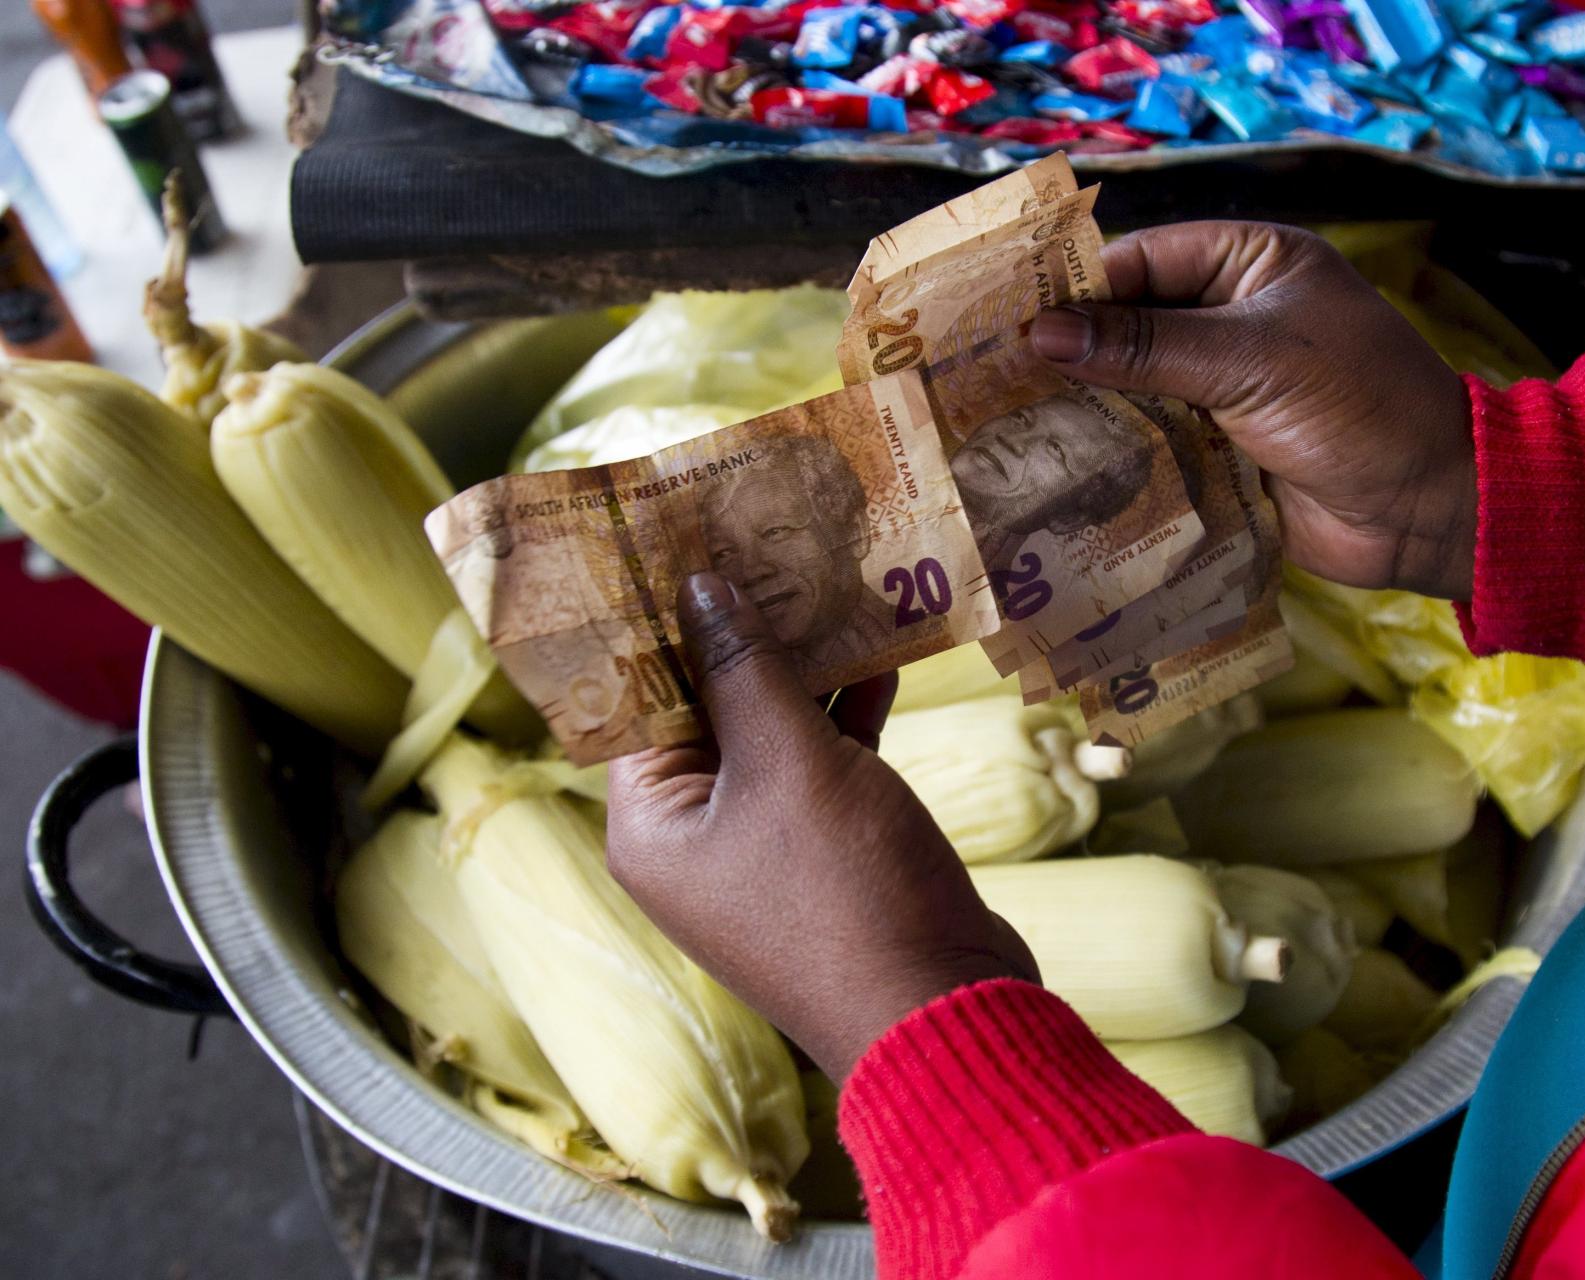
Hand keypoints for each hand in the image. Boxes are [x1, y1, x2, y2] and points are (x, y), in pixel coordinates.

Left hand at [605, 573, 1037, 1082]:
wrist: (944, 1013)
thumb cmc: (847, 888)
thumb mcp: (789, 761)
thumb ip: (742, 667)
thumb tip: (698, 588)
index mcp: (651, 821)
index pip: (638, 696)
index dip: (664, 617)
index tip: (687, 538)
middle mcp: (693, 835)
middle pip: (705, 708)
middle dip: (745, 628)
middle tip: (770, 537)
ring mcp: (762, 847)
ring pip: (771, 731)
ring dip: (805, 665)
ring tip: (832, 575)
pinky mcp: (826, 853)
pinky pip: (821, 764)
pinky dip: (847, 714)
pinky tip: (882, 650)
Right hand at [1030, 223, 1476, 599]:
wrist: (1424, 509)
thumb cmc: (1357, 407)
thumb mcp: (1249, 361)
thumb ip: (1144, 347)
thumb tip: (1042, 335)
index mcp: (1250, 265)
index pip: (1142, 261)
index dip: (1076, 288)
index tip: (1006, 318)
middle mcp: (1230, 319)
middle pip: (1128, 324)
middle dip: (1069, 351)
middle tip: (985, 374)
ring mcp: (1220, 388)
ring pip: (1131, 387)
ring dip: (1081, 406)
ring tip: (1001, 421)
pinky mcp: (1214, 448)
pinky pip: (1148, 440)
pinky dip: (1109, 451)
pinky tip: (1051, 464)